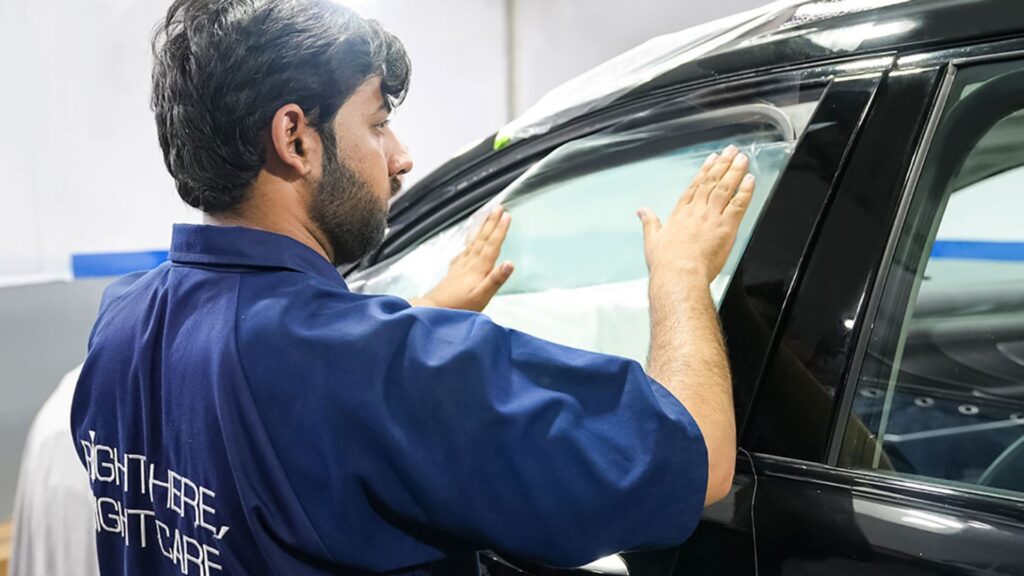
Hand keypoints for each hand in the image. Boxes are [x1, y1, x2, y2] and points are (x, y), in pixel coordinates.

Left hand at [410, 207, 514, 311]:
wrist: (435, 308)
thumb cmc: (461, 305)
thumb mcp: (482, 295)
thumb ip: (496, 279)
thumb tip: (510, 263)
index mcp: (479, 267)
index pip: (492, 245)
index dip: (500, 230)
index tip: (506, 215)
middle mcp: (470, 262)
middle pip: (483, 239)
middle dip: (491, 222)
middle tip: (498, 207)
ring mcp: (461, 264)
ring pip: (474, 241)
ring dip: (482, 228)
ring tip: (486, 216)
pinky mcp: (455, 269)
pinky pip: (465, 249)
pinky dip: (469, 240)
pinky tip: (469, 240)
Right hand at [638, 145, 754, 284]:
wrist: (679, 274)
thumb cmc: (666, 262)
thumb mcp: (651, 240)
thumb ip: (649, 222)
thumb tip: (642, 211)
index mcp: (681, 213)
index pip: (695, 186)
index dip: (704, 171)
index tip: (711, 159)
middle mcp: (697, 210)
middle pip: (712, 182)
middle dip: (723, 164)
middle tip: (731, 151)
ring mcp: (712, 216)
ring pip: (726, 188)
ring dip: (735, 171)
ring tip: (742, 158)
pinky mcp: (726, 226)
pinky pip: (739, 204)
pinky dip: (745, 191)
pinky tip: (750, 180)